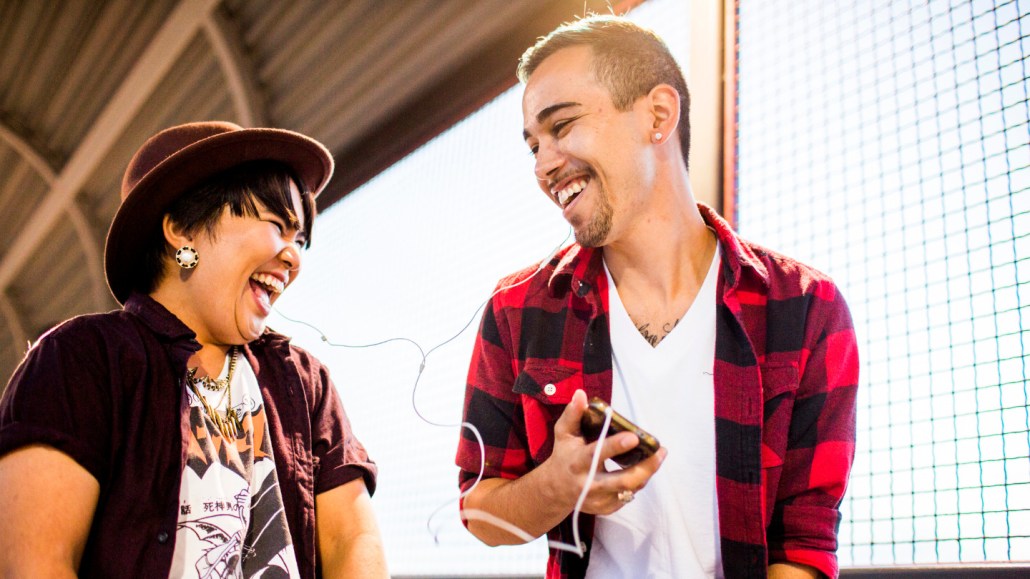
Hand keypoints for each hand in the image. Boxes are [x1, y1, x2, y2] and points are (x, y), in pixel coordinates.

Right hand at [543, 390, 666, 515]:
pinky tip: (644, 468)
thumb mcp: (563, 433)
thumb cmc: (564, 455)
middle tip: (661, 451)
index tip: (634, 437)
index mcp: (578, 463)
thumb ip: (573, 414)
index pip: (597, 455)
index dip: (616, 446)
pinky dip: (639, 481)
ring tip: (659, 455)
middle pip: (623, 481)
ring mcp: (599, 500)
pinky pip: (629, 495)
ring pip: (630, 489)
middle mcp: (589, 484)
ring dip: (647, 472)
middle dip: (645, 467)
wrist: (556, 489)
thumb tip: (581, 394)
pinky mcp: (607, 508)